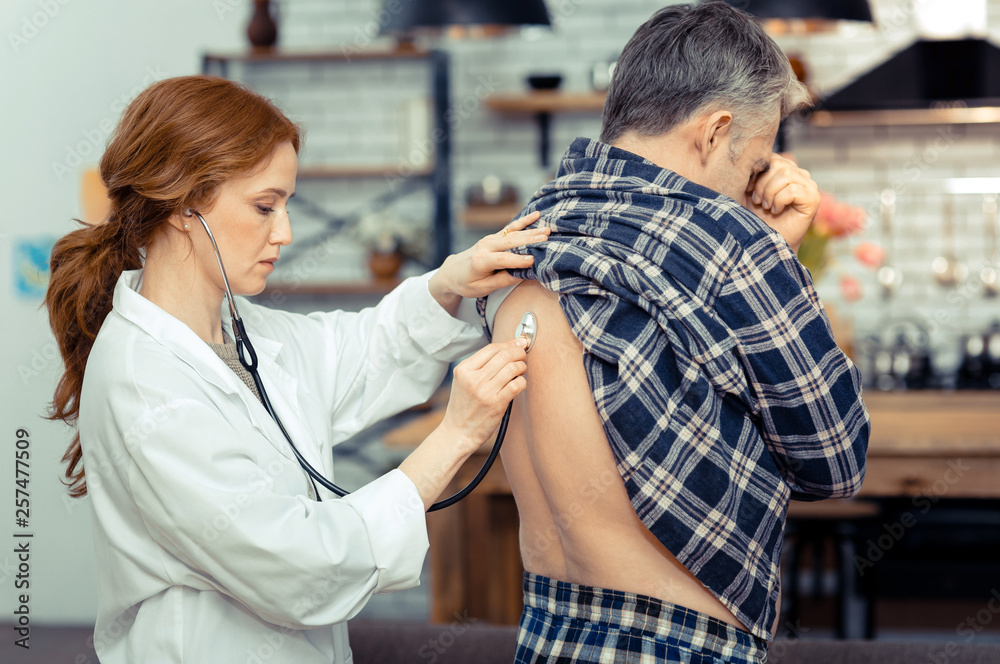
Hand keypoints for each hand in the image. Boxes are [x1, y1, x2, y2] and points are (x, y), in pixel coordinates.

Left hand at [428, 211, 547, 313]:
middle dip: (529, 241)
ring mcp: (490, 239)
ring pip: (513, 234)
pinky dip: (523, 221)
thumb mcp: (483, 288)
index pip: (503, 259)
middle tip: (547, 239)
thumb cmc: (467, 283)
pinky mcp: (494, 236)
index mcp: (481, 261)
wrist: (453, 271)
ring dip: (530, 231)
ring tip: (547, 230)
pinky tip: (536, 215)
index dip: (518, 260)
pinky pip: (511, 228)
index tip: (534, 260)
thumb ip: (502, 280)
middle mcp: (485, 246)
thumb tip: (523, 274)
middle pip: (510, 242)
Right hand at [440, 337, 528, 454]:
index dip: (509, 344)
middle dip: (518, 352)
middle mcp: (473, 379)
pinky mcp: (496, 404)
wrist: (457, 432)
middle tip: (523, 355)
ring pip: (512, 368)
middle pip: (504, 355)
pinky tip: (519, 383)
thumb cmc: (463, 406)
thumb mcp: (463, 381)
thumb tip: (506, 348)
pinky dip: (522, 381)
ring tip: (521, 370)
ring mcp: (485, 391)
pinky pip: (517, 384)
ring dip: (522, 366)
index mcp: (464, 370)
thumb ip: (480, 365)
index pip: (491, 348)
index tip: (518, 343)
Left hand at [742, 153, 819, 252]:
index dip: (756, 172)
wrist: (765, 243)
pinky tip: (776, 211)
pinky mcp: (813, 198)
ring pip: (785, 174)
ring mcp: (808, 185)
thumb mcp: (747, 192)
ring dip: (769, 193)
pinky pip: (792, 190)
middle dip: (761, 184)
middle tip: (757, 201)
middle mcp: (799, 174)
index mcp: (785, 169)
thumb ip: (750, 173)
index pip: (771, 157)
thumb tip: (745, 156)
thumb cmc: (755, 218)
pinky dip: (778, 201)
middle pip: (778, 164)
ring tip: (766, 207)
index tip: (747, 189)